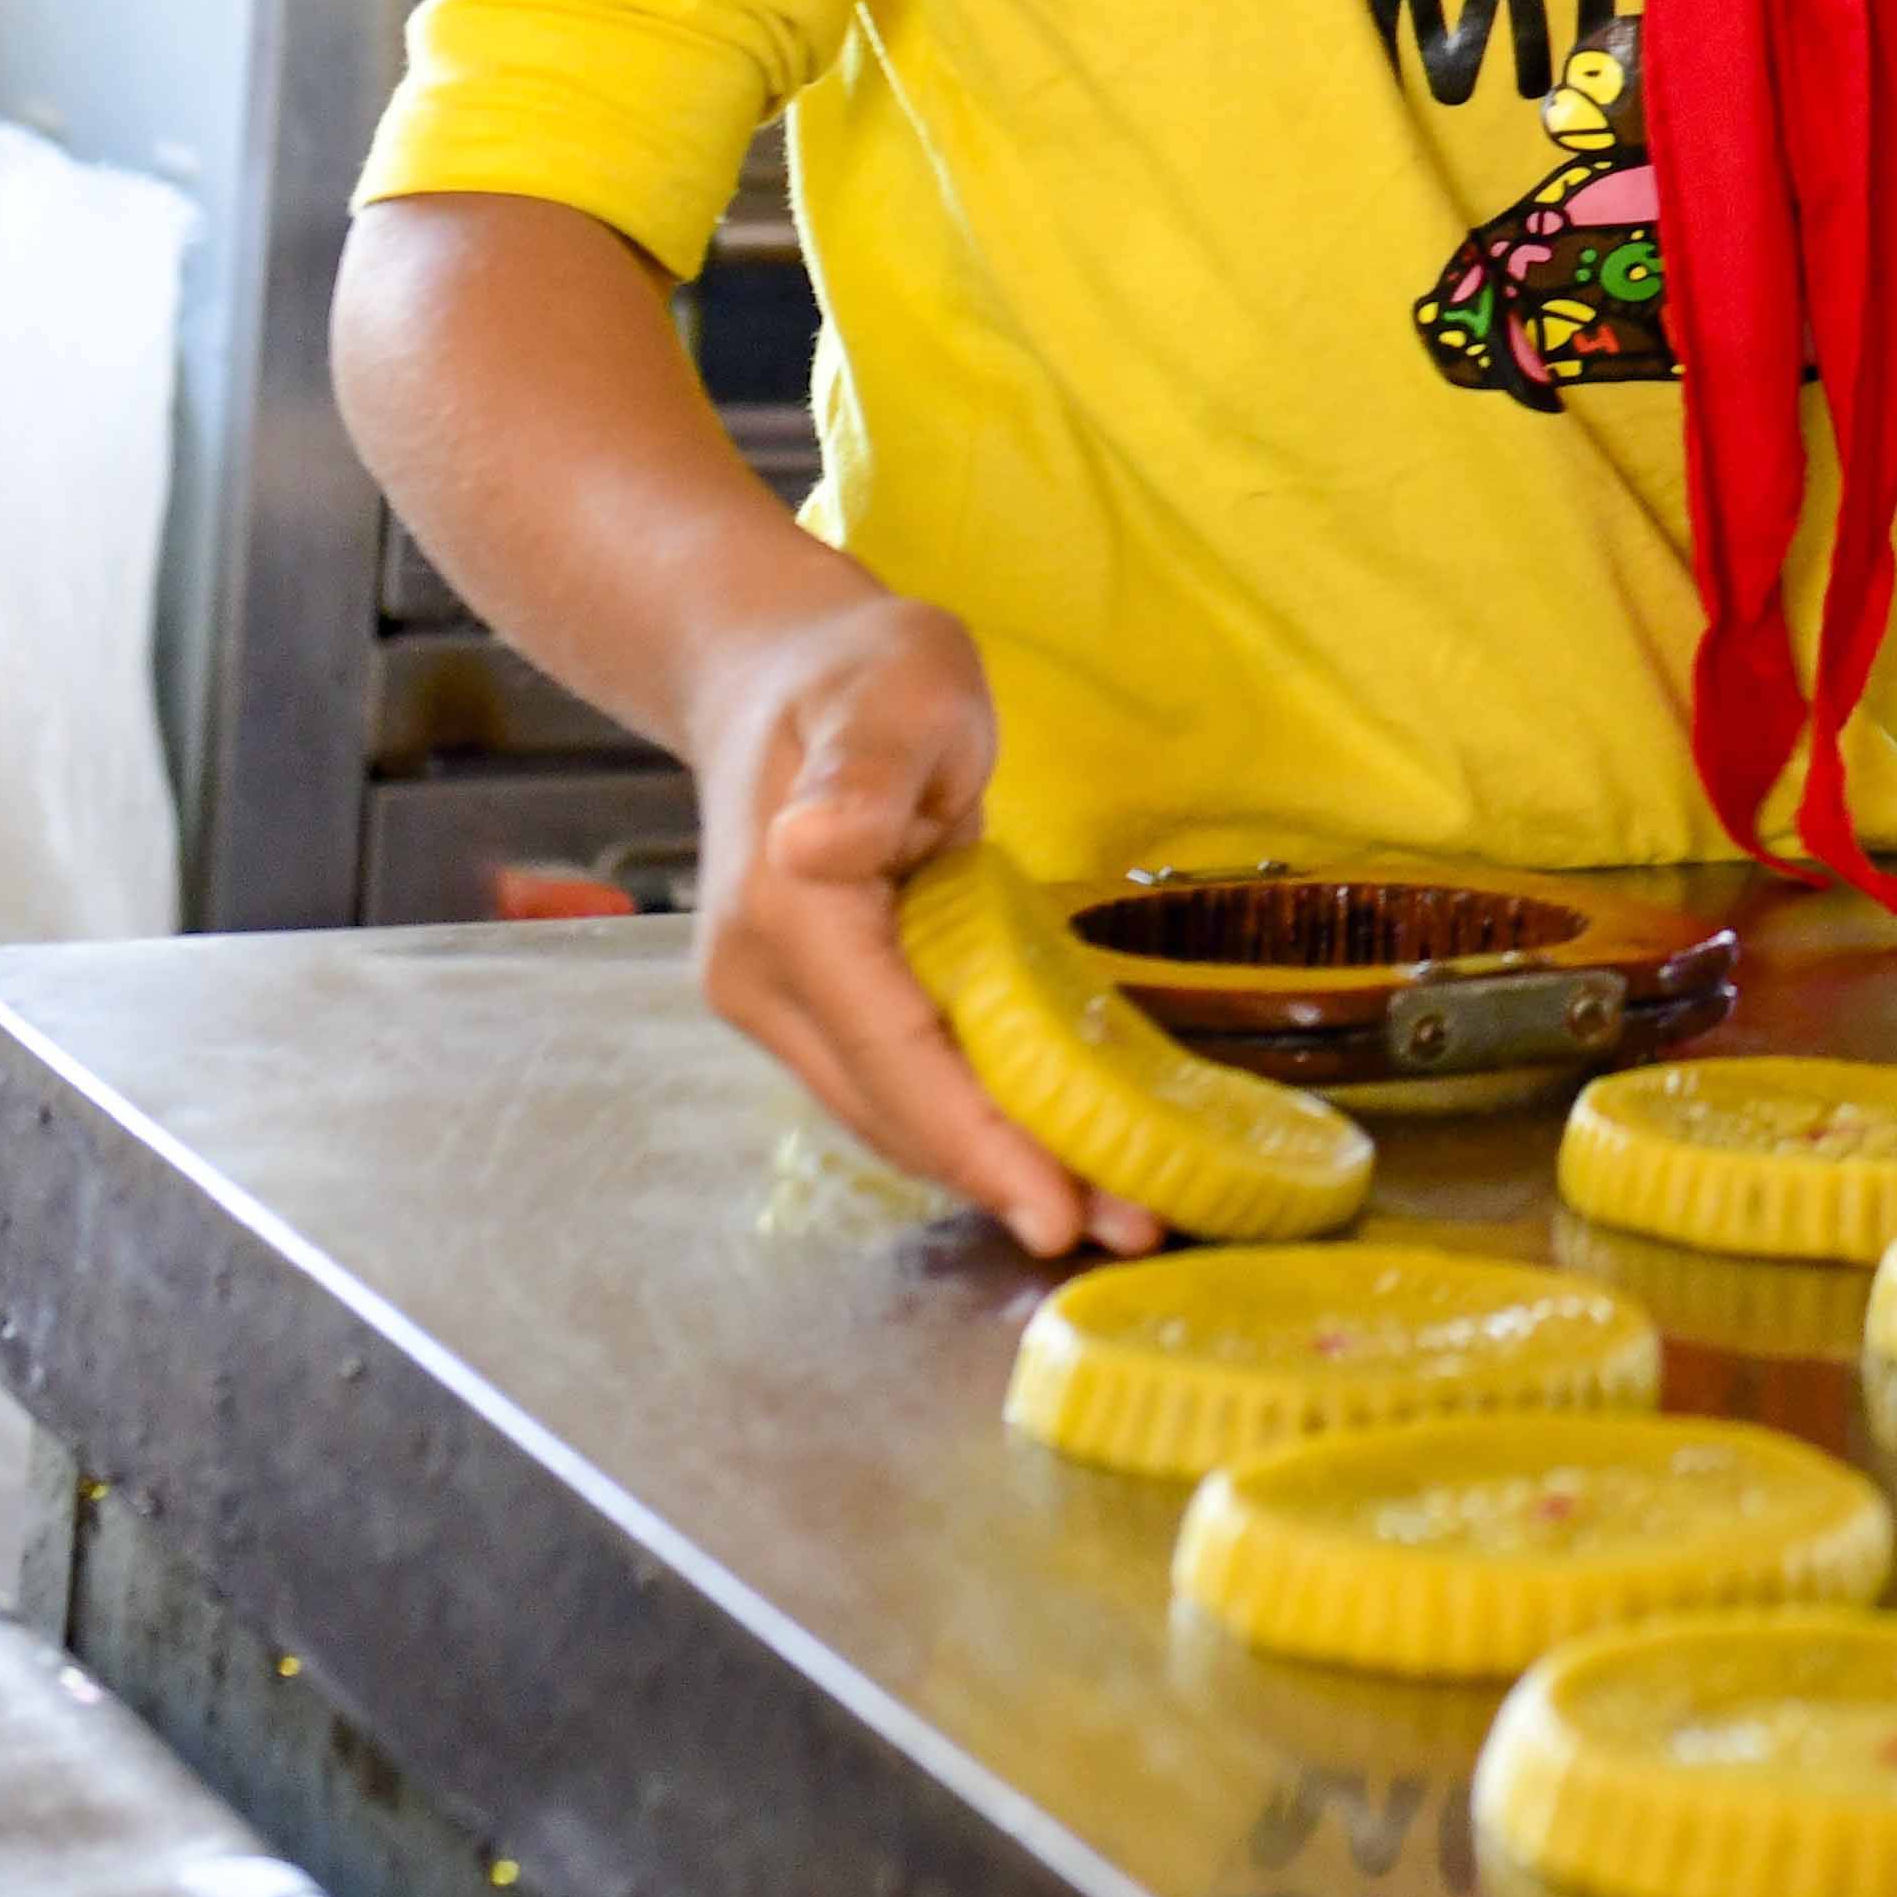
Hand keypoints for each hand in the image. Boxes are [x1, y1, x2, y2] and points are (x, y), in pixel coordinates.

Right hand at [679, 587, 1146, 1260]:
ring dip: (994, 1166)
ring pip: (892, 1111)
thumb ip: (871, 769)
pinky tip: (1048, 1150)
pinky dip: (970, 1122)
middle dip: (1009, 1175)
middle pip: (896, 1106)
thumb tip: (821, 844)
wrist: (779, 670)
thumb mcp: (894, 688)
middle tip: (1132, 1226)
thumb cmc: (860, 671)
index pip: (895, 1052)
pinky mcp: (807, 1006)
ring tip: (1111, 1209)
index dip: (980, 1139)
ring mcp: (775, 1001)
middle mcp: (764, 978)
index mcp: (789, 908)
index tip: (1057, 1210)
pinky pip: (896, 1081)